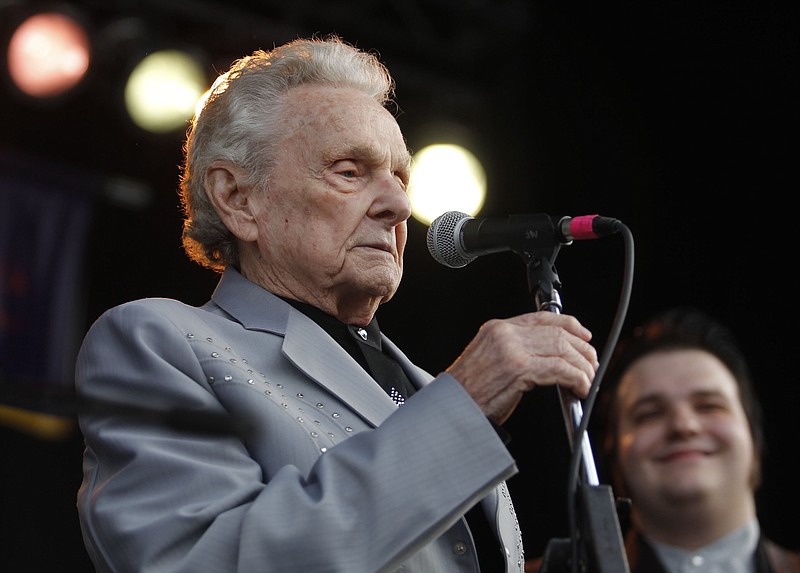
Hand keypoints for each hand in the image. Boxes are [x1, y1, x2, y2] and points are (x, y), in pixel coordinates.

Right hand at [446, 312, 597, 424]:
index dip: (570, 325)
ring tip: (587, 380)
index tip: (583, 335)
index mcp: (497, 328)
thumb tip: (548, 357)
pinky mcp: (519, 369)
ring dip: (582, 366)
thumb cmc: (468, 392)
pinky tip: (578, 389)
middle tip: (591, 365)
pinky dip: (576, 378)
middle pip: (557, 333)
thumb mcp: (489, 360)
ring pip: (562, 349)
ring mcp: (511, 349)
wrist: (451, 408)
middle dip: (582, 350)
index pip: (542, 317)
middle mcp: (504, 333)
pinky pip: (559, 369)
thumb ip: (515, 350)